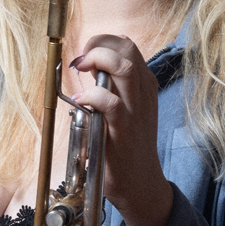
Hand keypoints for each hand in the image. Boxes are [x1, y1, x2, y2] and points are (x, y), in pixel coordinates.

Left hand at [69, 34, 172, 225]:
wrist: (141, 183)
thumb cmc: (127, 145)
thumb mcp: (125, 109)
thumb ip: (111, 87)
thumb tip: (88, 65)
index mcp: (144, 85)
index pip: (127, 46)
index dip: (103, 41)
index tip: (85, 52)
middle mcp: (143, 93)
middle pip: (127, 50)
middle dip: (99, 45)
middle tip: (82, 60)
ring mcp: (136, 111)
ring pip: (124, 68)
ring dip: (98, 61)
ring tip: (82, 70)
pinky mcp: (124, 131)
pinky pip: (111, 104)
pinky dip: (93, 96)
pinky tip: (81, 100)